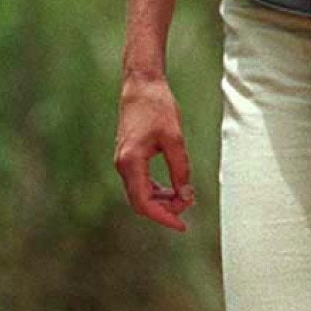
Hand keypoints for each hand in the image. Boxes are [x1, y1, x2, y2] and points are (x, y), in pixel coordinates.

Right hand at [114, 74, 195, 231]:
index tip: (182, 225)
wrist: (141, 85)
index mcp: (131, 162)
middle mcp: (123, 165)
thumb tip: (186, 197)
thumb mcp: (175, 140)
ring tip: (183, 197)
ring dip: (161, 200)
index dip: (163, 217)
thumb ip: (181, 170)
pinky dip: (156, 190)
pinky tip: (173, 188)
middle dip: (164, 210)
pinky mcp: (128, 157)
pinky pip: (140, 183)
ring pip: (140, 194)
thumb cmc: (157, 107)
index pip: (144, 203)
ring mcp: (123, 161)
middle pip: (140, 202)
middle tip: (188, 207)